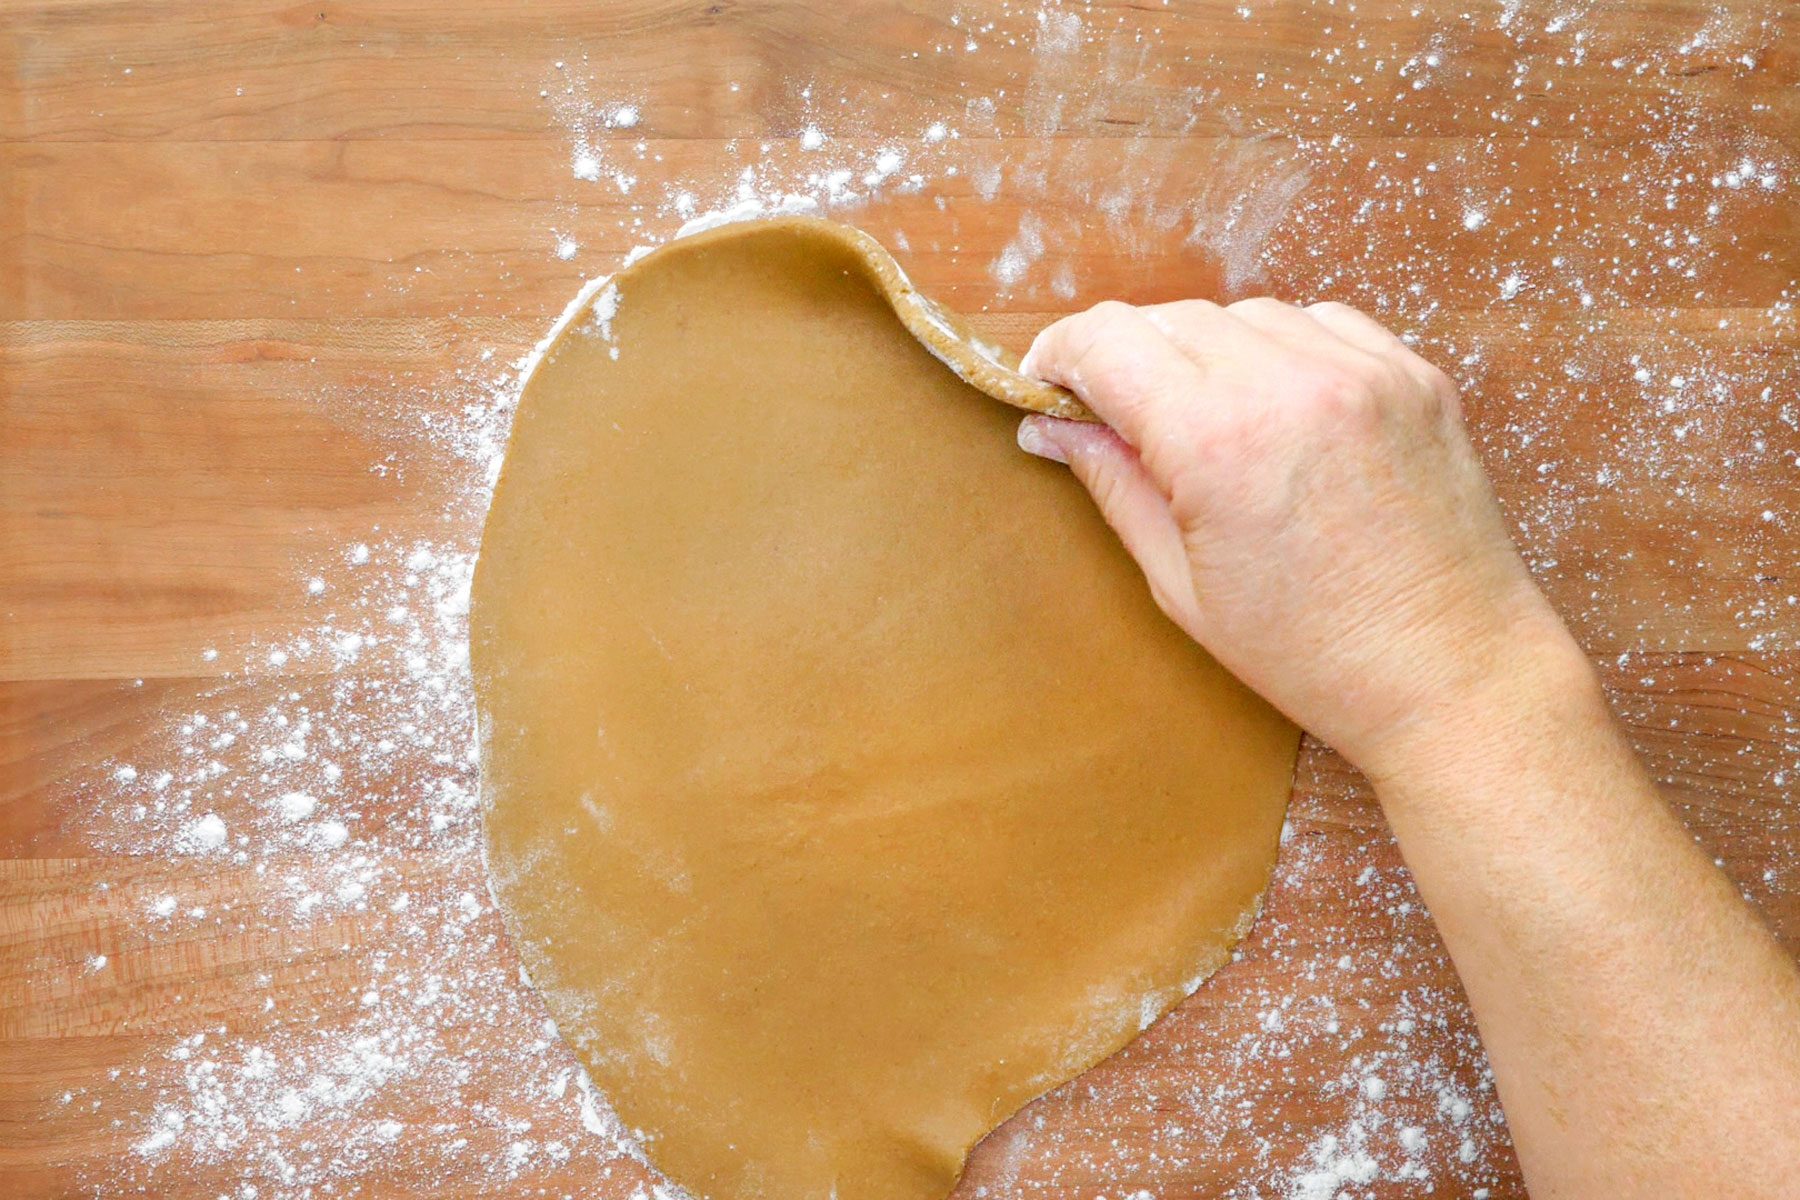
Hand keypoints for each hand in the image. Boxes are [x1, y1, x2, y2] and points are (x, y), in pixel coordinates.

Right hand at [1016, 299, 1584, 778]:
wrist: (1451, 673)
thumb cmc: (1313, 652)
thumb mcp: (1180, 584)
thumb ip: (1113, 484)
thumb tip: (1050, 428)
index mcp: (1217, 441)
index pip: (1106, 341)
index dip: (1058, 354)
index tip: (1045, 382)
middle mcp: (1290, 385)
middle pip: (1167, 318)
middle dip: (1126, 358)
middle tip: (1115, 416)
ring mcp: (1362, 372)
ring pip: (1243, 314)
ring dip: (1205, 352)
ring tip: (1206, 424)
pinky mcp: (1413, 374)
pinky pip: (1320, 324)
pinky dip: (1281, 353)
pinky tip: (1277, 413)